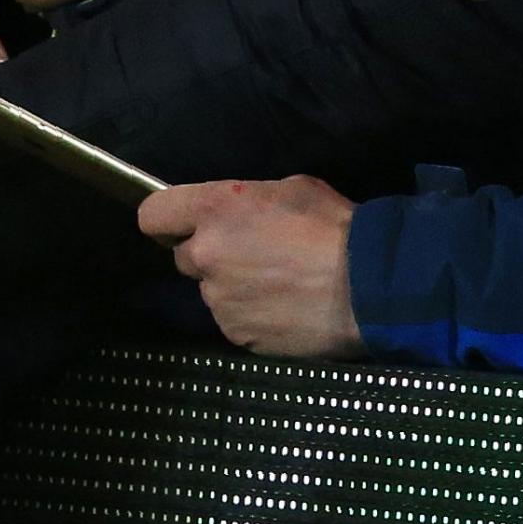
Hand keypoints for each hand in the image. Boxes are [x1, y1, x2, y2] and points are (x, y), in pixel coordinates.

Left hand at [138, 177, 362, 359]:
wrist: (370, 287)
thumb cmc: (334, 226)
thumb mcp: (288, 189)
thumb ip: (245, 201)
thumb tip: (236, 214)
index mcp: (212, 210)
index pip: (152, 216)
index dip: (166, 221)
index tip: (182, 226)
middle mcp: (205, 254)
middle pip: (184, 257)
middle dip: (209, 256)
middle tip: (250, 257)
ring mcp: (219, 300)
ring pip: (212, 292)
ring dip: (233, 288)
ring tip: (278, 286)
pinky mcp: (237, 334)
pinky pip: (234, 321)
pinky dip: (253, 316)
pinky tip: (285, 310)